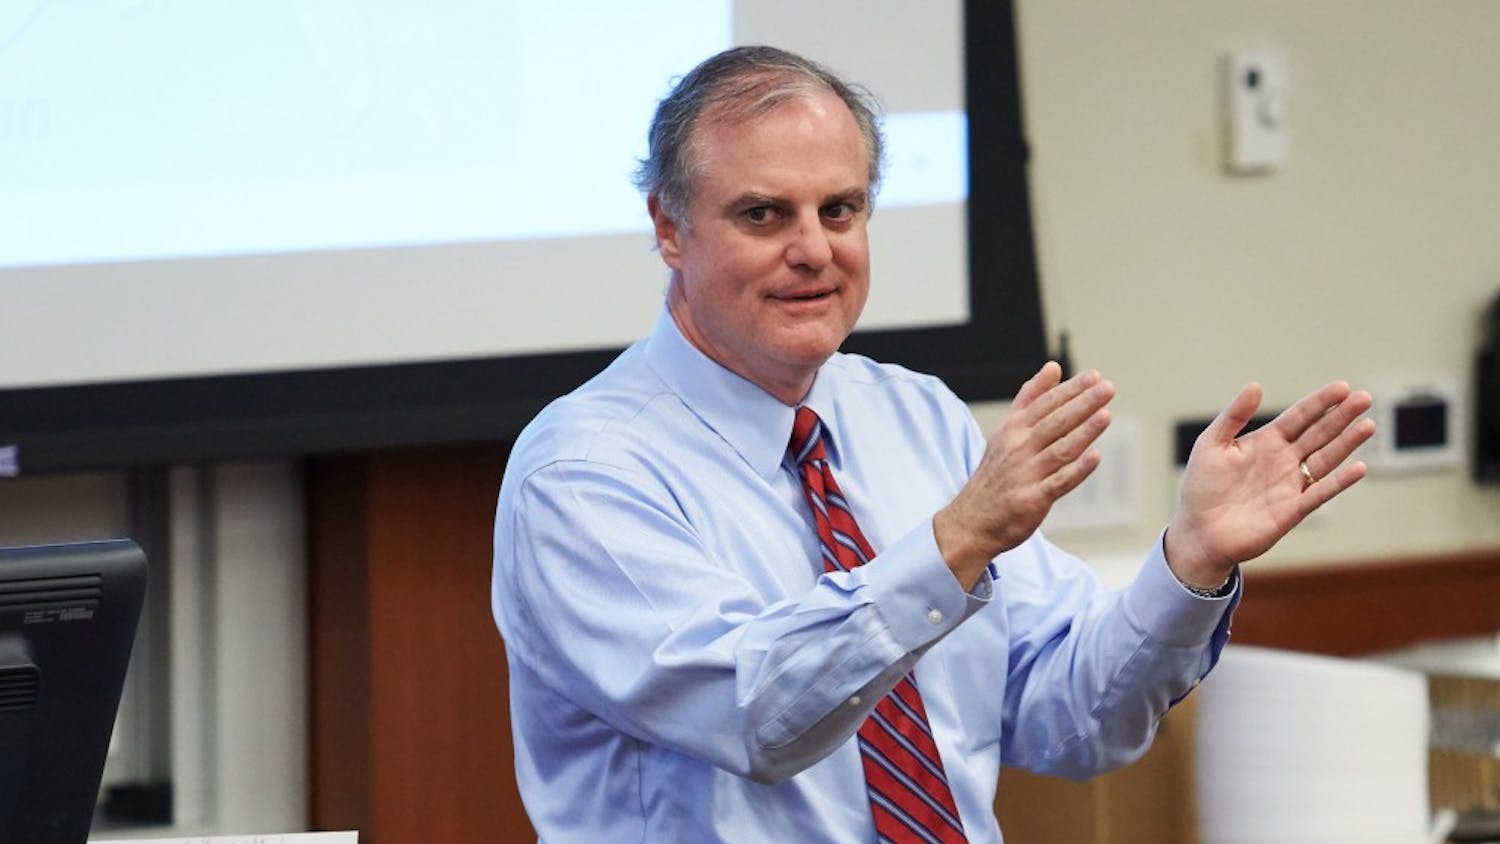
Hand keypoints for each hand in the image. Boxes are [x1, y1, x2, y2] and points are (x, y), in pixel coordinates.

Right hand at [934, 361, 1114, 587]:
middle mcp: (1018, 448)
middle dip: (1082, 403)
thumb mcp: (1006, 430)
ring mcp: (1025, 474)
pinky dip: (1077, 470)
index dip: (1070, 390)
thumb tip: (1053, 368)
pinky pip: (1059, 482)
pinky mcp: (1032, 499)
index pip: (1045, 404)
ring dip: (1083, 431)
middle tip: (1107, 387)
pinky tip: (1095, 457)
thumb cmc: (996, 474)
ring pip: (1060, 449)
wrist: (971, 521)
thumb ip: (1030, 399)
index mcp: (1012, 430)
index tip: (1093, 377)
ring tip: (1106, 415)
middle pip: (1055, 422)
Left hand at [1165, 381, 1374, 586]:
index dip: (1320, 402)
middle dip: (1341, 416)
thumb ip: (1233, 416)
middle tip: (1364, 398)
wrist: (1198, 532)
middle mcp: (1283, 461)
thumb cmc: (1201, 488)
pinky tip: (1358, 468)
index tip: (1342, 387)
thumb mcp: (1210, 445)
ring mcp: (1291, 485)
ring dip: (1347, 443)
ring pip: (1326, 459)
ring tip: (1367, 425)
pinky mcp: (1293, 510)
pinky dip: (1339, 482)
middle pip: (1319, 434)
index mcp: (1266, 442)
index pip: (1299, 417)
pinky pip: (1320, 493)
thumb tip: (1255, 386)